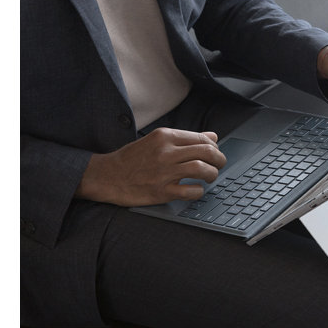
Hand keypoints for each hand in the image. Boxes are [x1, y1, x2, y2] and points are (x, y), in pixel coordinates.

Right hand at [75, 128, 226, 206]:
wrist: (108, 176)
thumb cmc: (133, 159)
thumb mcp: (157, 141)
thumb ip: (185, 138)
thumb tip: (212, 136)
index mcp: (165, 136)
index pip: (202, 139)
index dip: (215, 147)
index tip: (216, 153)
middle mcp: (166, 152)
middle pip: (207, 152)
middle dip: (219, 159)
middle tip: (219, 165)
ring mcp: (164, 172)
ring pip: (203, 169)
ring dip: (212, 174)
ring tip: (210, 177)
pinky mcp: (162, 191)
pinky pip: (191, 191)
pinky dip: (199, 191)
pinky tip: (196, 189)